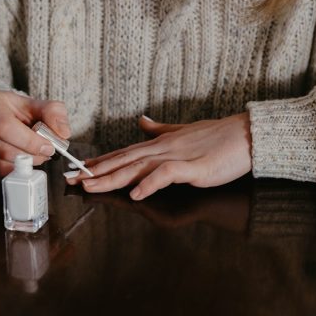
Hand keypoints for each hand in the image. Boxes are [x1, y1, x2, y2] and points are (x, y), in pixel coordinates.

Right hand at [0, 90, 70, 179]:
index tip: (48, 147)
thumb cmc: (14, 110)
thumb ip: (54, 113)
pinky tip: (23, 163)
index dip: (29, 141)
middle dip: (30, 156)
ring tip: (36, 157)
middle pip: (2, 149)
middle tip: (46, 154)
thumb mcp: (36, 104)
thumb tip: (63, 133)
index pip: (4, 127)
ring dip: (23, 166)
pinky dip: (13, 172)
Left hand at [66, 113, 251, 200]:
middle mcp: (162, 148)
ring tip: (91, 185)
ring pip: (138, 167)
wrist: (244, 135)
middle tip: (71, 179)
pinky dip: (149, 183)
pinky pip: (166, 174)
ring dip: (113, 177)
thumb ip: (160, 130)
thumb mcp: (182, 132)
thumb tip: (142, 122)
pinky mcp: (193, 167)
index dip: (101, 162)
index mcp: (159, 143)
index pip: (124, 153)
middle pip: (124, 161)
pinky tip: (135, 193)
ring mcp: (177, 156)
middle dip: (96, 171)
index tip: (80, 169)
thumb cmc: (216, 136)